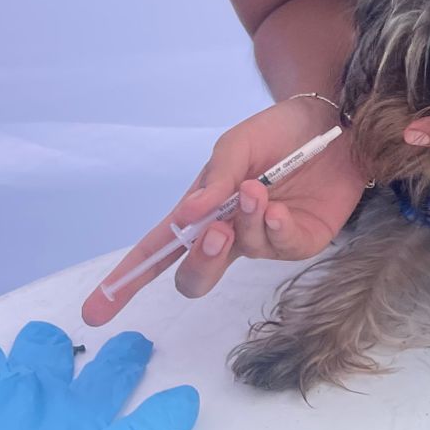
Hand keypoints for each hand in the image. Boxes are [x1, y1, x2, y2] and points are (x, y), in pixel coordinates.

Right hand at [82, 95, 366, 324]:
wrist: (334, 119)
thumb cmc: (278, 131)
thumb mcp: (237, 144)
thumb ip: (215, 179)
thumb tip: (188, 216)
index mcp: (203, 209)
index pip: (157, 249)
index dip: (126, 281)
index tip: (95, 311)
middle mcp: (229, 232)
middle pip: (195, 275)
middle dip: (198, 261)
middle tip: (213, 233)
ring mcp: (264, 241)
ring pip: (237, 254)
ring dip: (242, 223)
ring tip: (256, 189)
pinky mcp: (300, 242)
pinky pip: (278, 247)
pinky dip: (272, 228)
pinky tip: (276, 207)